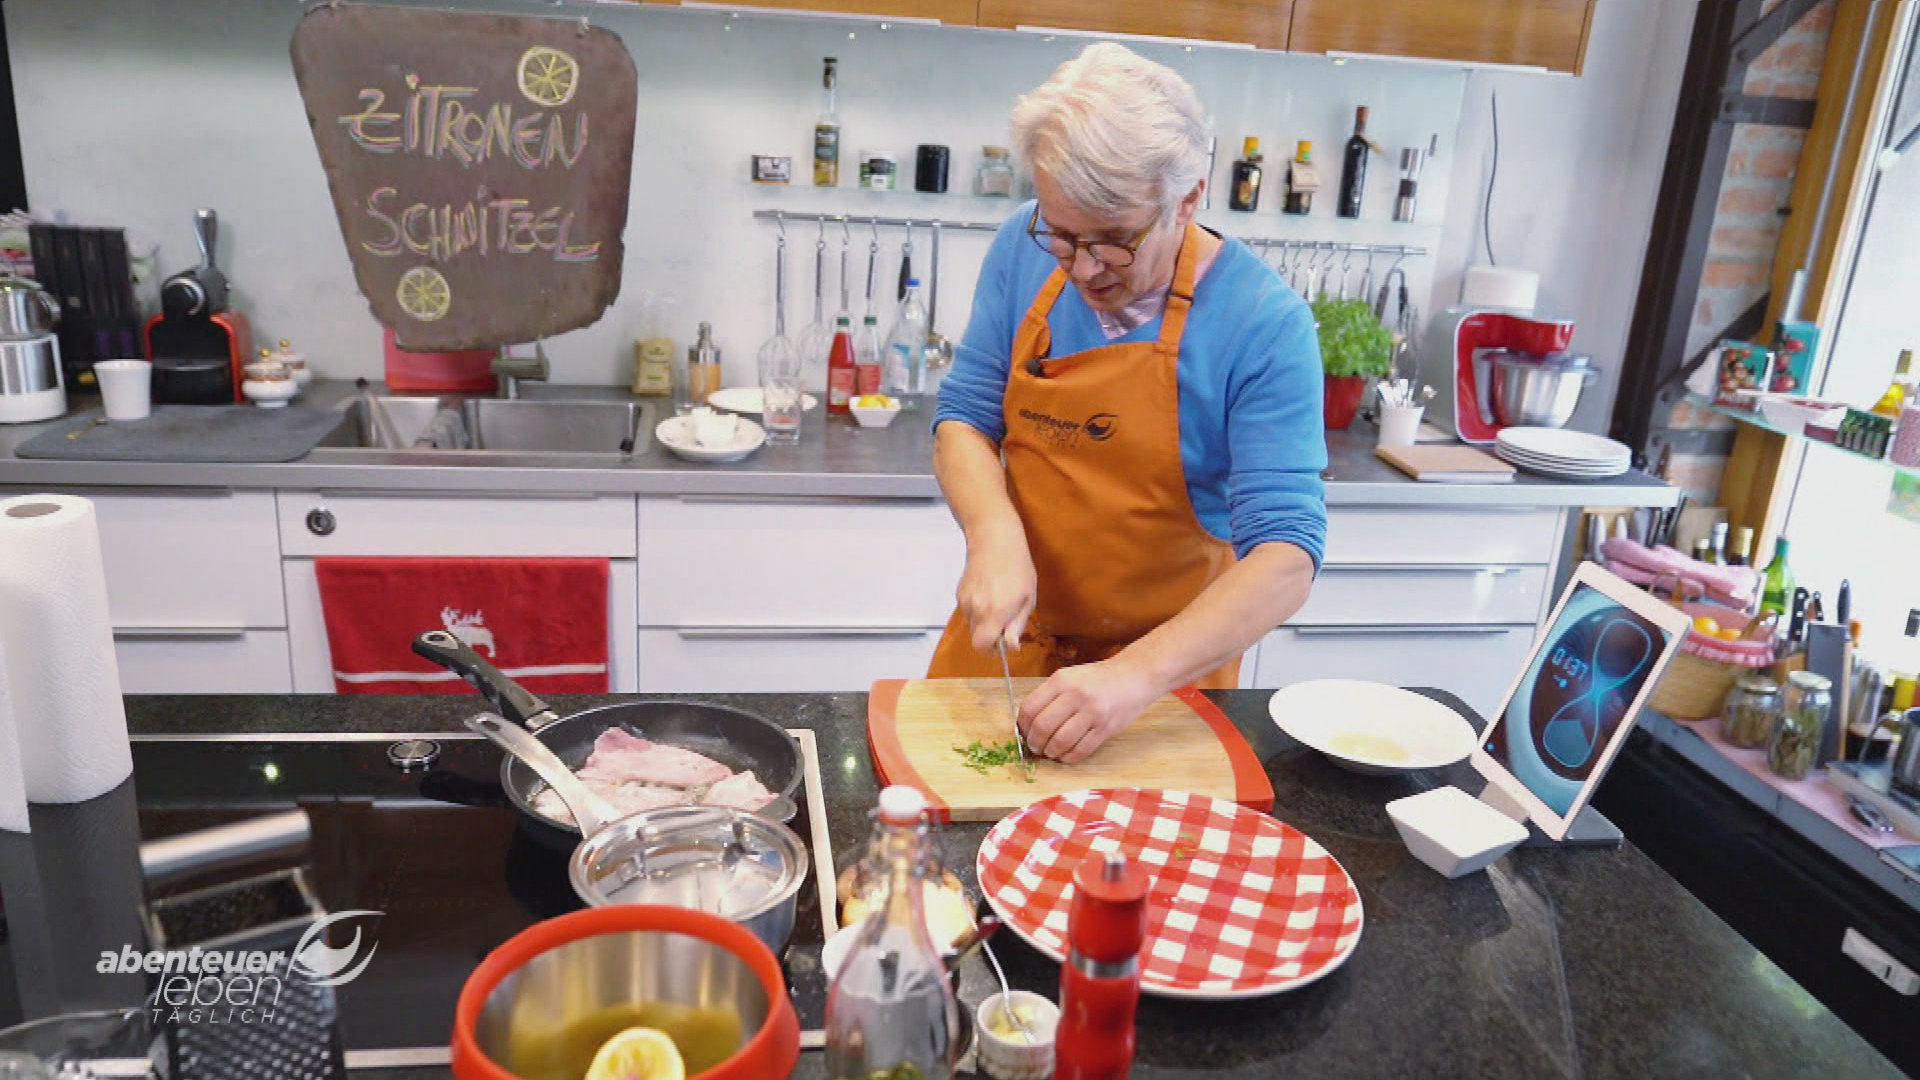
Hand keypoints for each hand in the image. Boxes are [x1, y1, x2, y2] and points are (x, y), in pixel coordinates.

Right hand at [957, 523, 1035, 652]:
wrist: (994, 539)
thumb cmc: (1018, 568)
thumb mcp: (1028, 599)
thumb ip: (1017, 626)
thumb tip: (1011, 647)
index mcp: (995, 613)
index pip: (982, 646)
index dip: (992, 650)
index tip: (1002, 643)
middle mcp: (976, 609)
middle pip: (976, 637)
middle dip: (990, 635)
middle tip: (1005, 619)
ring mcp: (965, 600)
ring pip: (972, 623)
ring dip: (984, 620)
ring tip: (998, 600)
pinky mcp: (959, 592)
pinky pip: (968, 610)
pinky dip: (977, 608)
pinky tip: (988, 591)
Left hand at [1019, 659, 1160, 763]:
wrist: (1133, 676)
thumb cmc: (1097, 679)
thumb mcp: (1070, 677)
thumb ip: (1049, 696)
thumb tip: (1028, 724)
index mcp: (1061, 680)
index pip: (1030, 708)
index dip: (1023, 726)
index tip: (1024, 733)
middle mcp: (1076, 695)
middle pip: (1043, 727)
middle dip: (1034, 742)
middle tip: (1036, 747)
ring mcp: (1092, 712)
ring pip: (1061, 741)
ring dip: (1051, 752)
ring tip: (1051, 752)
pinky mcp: (1106, 728)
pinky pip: (1081, 750)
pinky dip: (1069, 757)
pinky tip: (1066, 755)